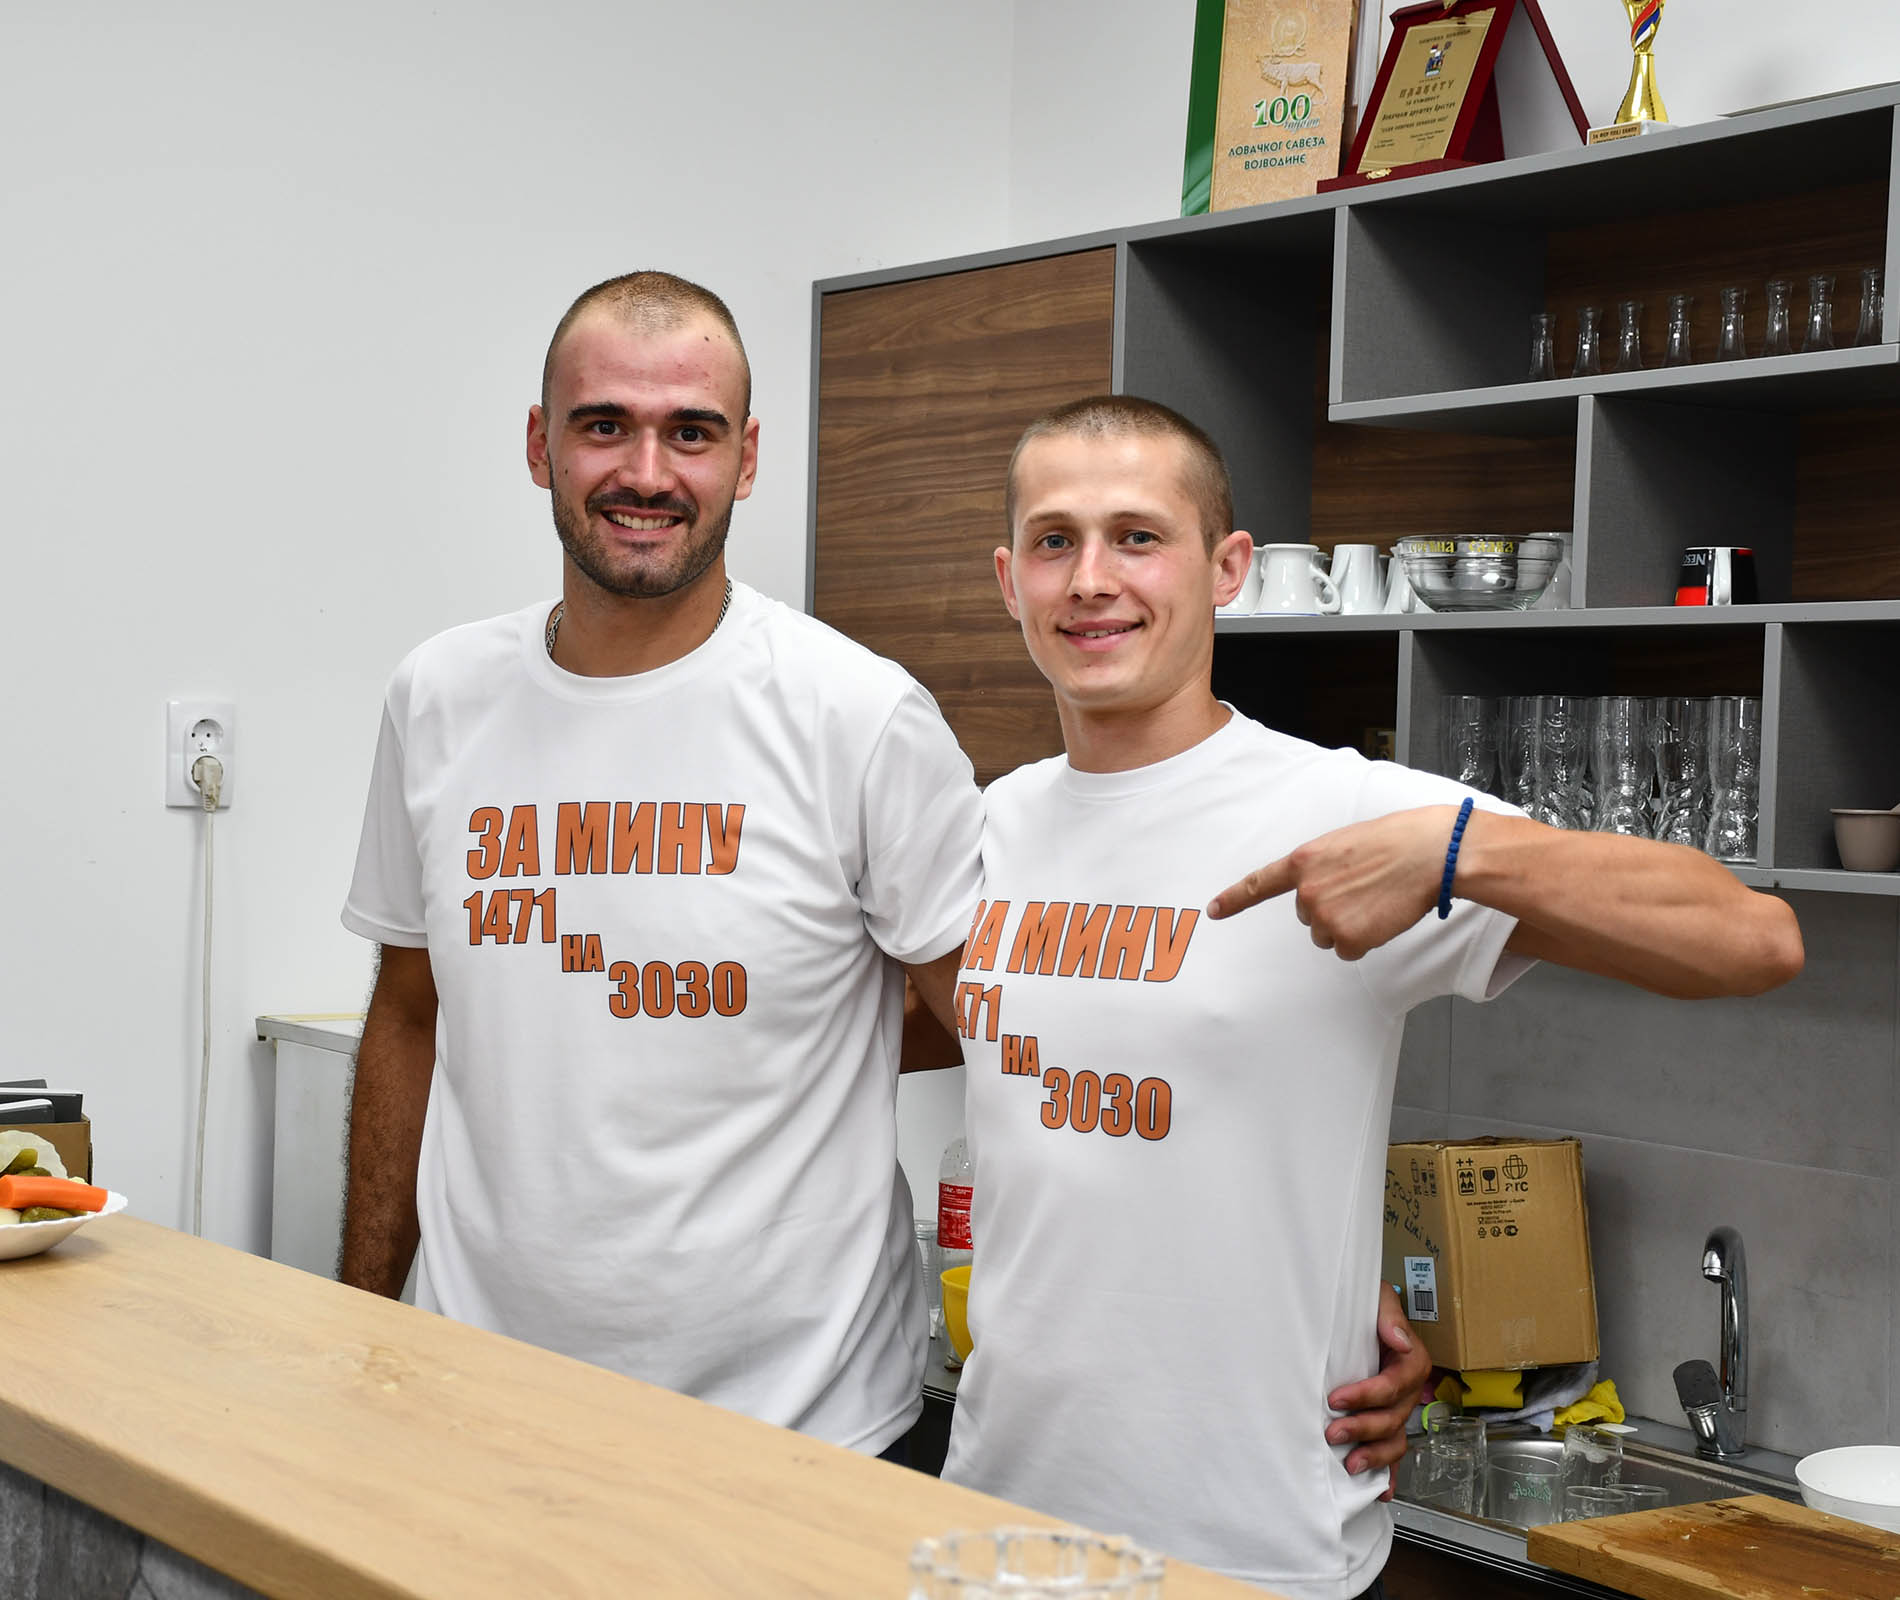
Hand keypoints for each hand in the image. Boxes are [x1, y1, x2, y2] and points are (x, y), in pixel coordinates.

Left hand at [1206, 806, 1458, 959]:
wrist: (1428, 853)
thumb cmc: (1394, 842)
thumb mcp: (1343, 843)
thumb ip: (1320, 868)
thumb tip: (1318, 891)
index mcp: (1303, 861)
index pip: (1260, 884)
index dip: (1234, 898)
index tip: (1213, 910)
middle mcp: (1306, 892)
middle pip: (1307, 917)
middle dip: (1332, 907)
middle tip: (1363, 888)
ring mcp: (1324, 916)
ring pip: (1327, 936)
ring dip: (1348, 925)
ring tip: (1375, 900)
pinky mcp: (1347, 938)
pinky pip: (1348, 951)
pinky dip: (1365, 940)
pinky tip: (1381, 917)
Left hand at [1326, 1284, 1432, 1498]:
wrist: (1352, 1311)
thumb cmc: (1365, 1305)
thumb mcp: (1376, 1297)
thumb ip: (1388, 1315)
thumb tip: (1399, 1340)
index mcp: (1410, 1360)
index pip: (1393, 1385)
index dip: (1367, 1395)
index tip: (1336, 1399)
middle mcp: (1408, 1389)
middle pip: (1394, 1417)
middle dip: (1363, 1428)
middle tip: (1332, 1434)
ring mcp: (1398, 1409)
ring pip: (1395, 1440)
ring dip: (1375, 1457)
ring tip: (1351, 1466)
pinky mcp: (1386, 1422)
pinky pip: (1394, 1453)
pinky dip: (1389, 1474)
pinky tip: (1380, 1491)